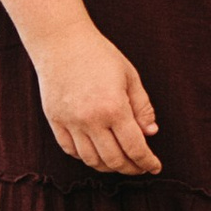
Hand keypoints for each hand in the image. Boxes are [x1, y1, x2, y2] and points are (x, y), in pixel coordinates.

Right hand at [31, 21, 161, 176]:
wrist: (62, 42)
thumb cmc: (100, 56)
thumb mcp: (130, 77)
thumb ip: (142, 107)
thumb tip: (151, 133)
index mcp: (114, 107)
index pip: (135, 147)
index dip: (147, 162)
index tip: (155, 167)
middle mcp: (91, 120)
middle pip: (113, 160)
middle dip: (131, 168)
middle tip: (139, 167)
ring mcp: (70, 122)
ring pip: (91, 160)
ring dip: (108, 167)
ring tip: (120, 162)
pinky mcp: (55, 121)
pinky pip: (70, 150)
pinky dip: (85, 157)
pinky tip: (96, 152)